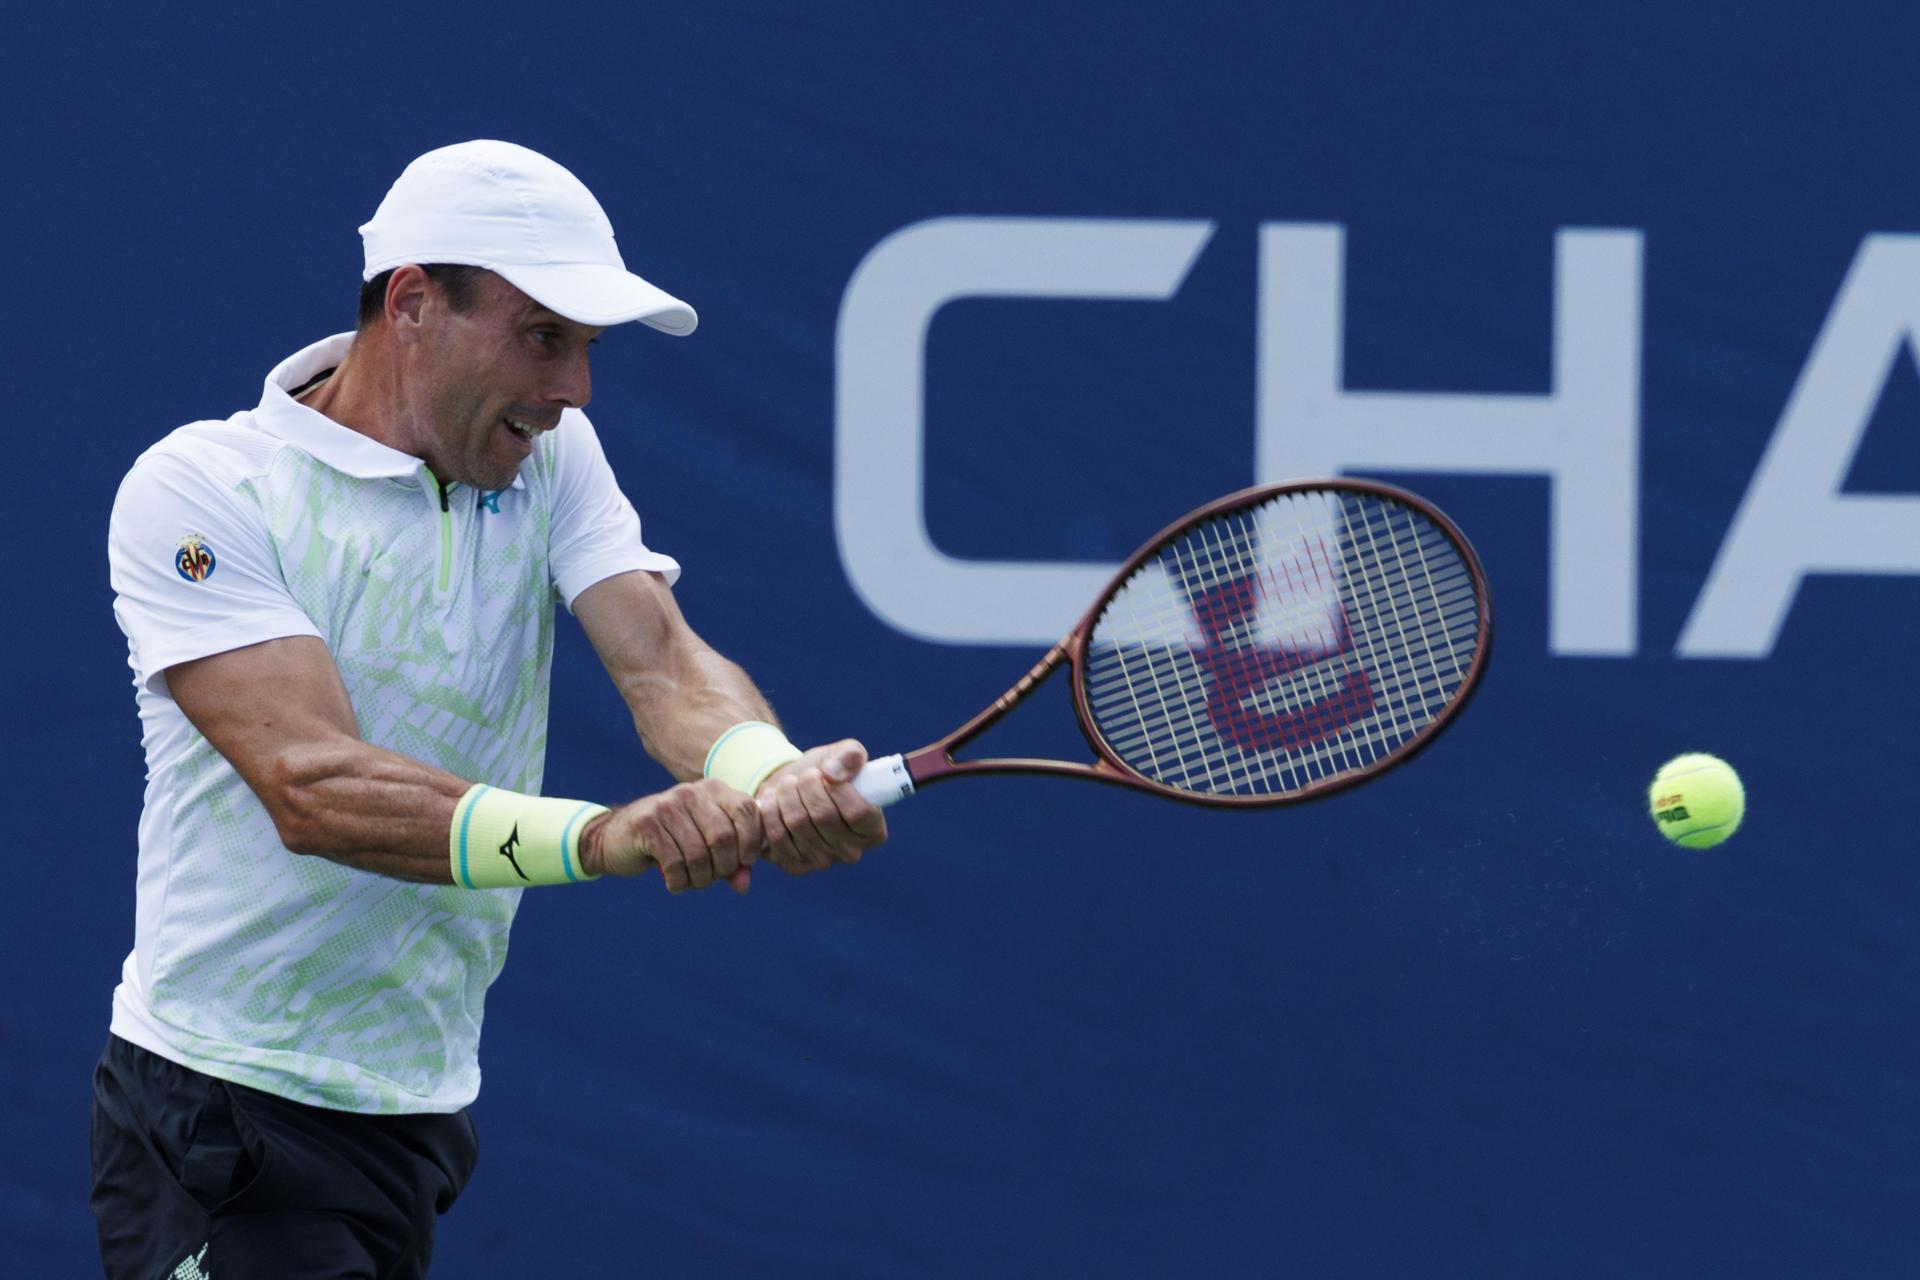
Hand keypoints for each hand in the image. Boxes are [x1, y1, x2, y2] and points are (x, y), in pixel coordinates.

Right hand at [581, 779, 763, 893]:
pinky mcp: (647, 824)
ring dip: (700, 879)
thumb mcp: (706, 848)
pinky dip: (679, 882)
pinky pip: (675, 863)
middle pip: (724, 837)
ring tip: (692, 882)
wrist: (617, 838)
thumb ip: (731, 863)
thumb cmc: (672, 842)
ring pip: (699, 854)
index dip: (752, 841)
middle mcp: (691, 792)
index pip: (748, 810)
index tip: (743, 862)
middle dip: (723, 868)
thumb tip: (743, 885)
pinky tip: (674, 884)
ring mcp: (668, 805)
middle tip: (712, 878)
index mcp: (713, 790)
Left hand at [756, 739, 888, 874]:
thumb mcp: (844, 755)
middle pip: (824, 816)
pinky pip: (777, 837)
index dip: (838, 788)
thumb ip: (851, 756)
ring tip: (788, 783)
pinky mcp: (795, 866)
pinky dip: (769, 812)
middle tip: (804, 775)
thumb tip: (834, 771)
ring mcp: (822, 862)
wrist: (795, 790)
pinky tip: (771, 799)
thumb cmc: (827, 774)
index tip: (825, 772)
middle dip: (808, 786)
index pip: (858, 812)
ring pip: (798, 823)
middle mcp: (851, 852)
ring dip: (787, 795)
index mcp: (873, 830)